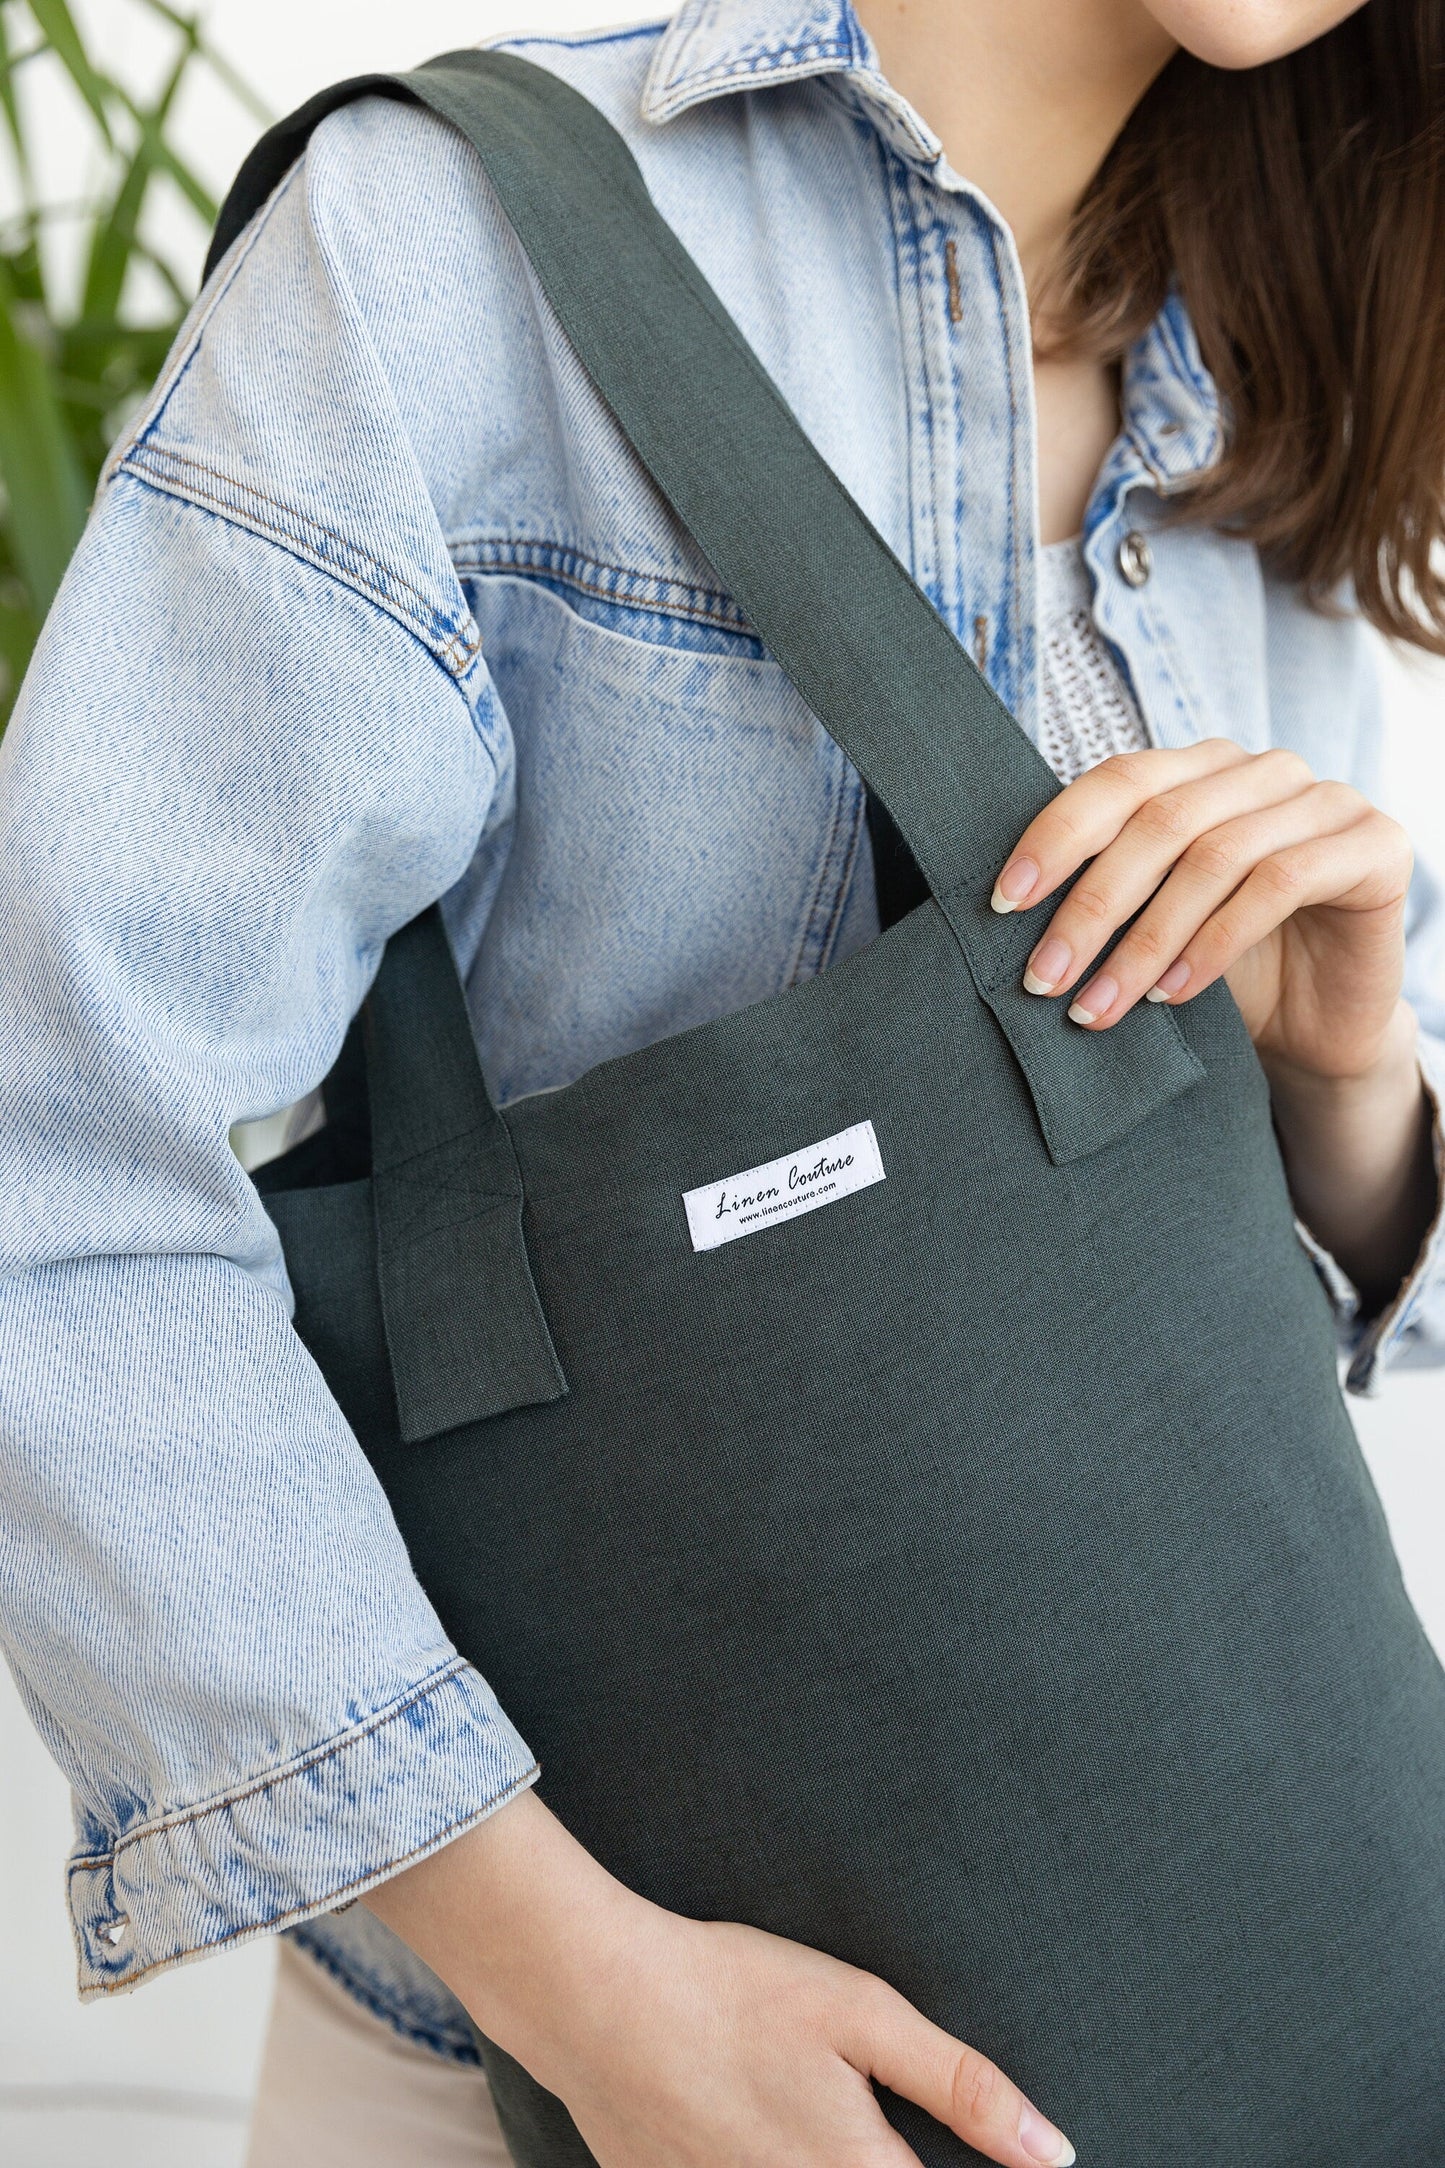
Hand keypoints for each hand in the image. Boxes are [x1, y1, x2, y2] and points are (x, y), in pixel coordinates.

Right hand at [365, 1791, 1075, 2167]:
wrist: (599, 1999)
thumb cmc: (736, 1993)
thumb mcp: (864, 2015)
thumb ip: (962, 2088)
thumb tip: (1051, 2154)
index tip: (961, 2154)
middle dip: (885, 2162)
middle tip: (859, 2113)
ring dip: (826, 2158)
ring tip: (798, 2104)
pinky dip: (753, 2163)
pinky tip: (745, 2120)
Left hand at [990, 737, 1411, 1079]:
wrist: (1319, 1027)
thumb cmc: (1226, 969)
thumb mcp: (1152, 920)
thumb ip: (1104, 890)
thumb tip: (1004, 903)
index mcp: (1203, 768)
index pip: (1119, 779)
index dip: (1057, 835)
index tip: (1005, 900)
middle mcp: (1264, 770)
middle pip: (1160, 821)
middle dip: (1091, 906)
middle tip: (1043, 978)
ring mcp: (1326, 801)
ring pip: (1214, 857)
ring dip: (1144, 942)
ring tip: (1098, 1004)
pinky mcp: (1373, 847)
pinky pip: (1277, 885)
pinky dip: (1212, 944)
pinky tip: (1172, 994)